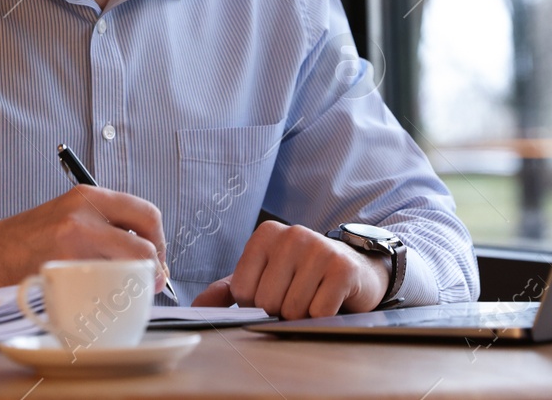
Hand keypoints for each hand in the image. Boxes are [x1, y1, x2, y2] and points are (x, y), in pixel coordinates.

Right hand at [0, 185, 168, 290]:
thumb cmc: (35, 238)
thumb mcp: (72, 214)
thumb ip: (107, 224)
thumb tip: (150, 254)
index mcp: (89, 196)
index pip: (146, 213)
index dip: (159, 241)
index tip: (156, 258)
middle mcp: (83, 214)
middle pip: (144, 242)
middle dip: (155, 266)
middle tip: (152, 279)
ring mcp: (73, 242)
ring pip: (128, 267)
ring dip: (135, 283)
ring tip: (128, 290)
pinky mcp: (62, 269)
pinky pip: (103, 287)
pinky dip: (111, 296)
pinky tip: (102, 297)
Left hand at [190, 222, 388, 318]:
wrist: (354, 270)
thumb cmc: (301, 276)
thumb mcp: (262, 277)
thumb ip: (227, 291)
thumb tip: (198, 308)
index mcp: (266, 234)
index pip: (242, 290)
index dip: (256, 303)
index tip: (275, 290)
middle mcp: (292, 235)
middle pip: (267, 300)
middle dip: (280, 310)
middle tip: (297, 296)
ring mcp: (319, 248)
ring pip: (293, 308)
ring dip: (302, 315)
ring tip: (313, 297)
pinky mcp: (342, 268)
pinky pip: (319, 312)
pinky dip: (322, 316)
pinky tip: (329, 301)